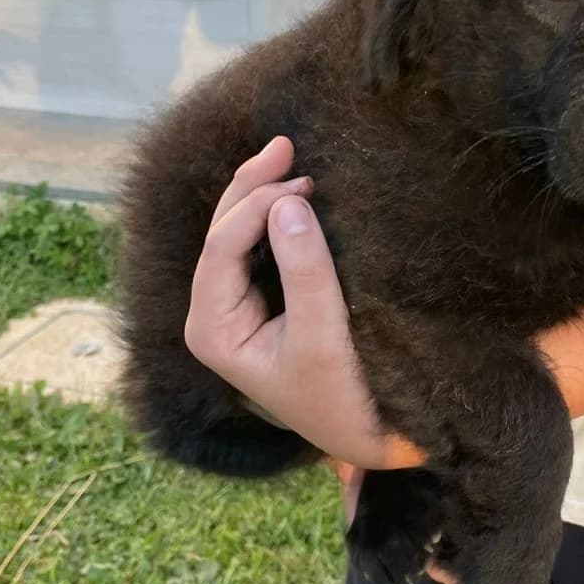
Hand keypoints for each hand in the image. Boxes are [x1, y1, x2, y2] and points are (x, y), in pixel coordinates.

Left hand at [183, 136, 423, 470]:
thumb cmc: (346, 397)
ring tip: (291, 159)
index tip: (303, 186)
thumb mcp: (325, 336)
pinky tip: (297, 191)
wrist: (371, 438)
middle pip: (222, 233)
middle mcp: (215, 314)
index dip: (256, 207)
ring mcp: (237, 306)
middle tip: (287, 145)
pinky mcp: (263, 302)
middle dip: (251, 187)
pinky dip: (277, 215)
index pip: (221, 248)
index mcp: (212, 329)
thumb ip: (306, 272)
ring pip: (239, 234)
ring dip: (263, 195)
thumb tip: (288, 205)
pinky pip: (260, 246)